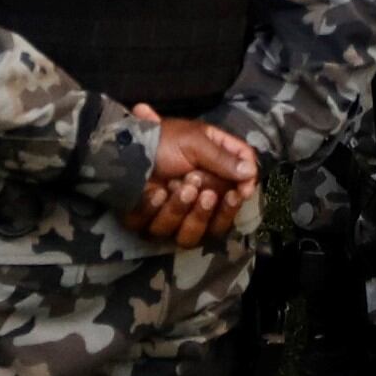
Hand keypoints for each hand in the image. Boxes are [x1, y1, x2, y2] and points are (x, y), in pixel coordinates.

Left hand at [129, 114, 258, 245]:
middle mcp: (194, 206)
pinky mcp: (148, 224)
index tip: (238, 192)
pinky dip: (156, 210)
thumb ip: (224, 160)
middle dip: (207, 211)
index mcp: (212, 185)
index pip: (234, 204)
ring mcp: (171, 219)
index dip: (237, 202)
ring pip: (187, 237)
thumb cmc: (163, 138)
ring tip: (180, 185)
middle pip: (214, 229)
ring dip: (184, 211)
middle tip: (205, 191)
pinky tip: (155, 191)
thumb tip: (251, 174)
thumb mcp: (196, 141)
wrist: (124, 143)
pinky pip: (156, 230)